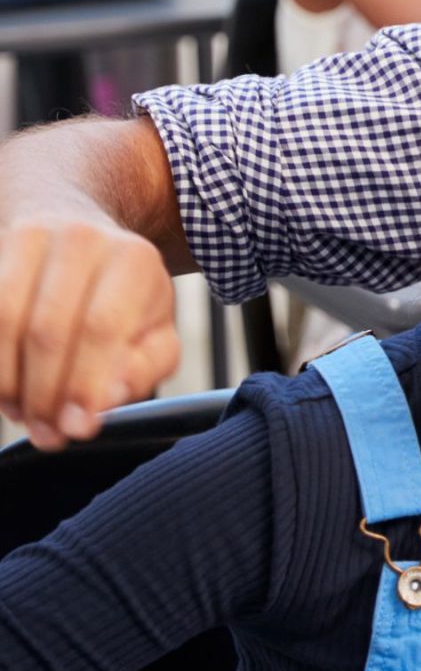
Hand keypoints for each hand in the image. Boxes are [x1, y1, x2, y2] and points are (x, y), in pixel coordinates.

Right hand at [0, 218, 180, 449]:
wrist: (82, 237)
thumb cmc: (123, 299)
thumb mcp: (155, 330)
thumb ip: (144, 367)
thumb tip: (107, 399)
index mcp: (133, 260)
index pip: (102, 328)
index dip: (84, 384)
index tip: (77, 428)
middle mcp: (82, 240)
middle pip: (47, 330)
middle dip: (43, 395)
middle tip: (47, 433)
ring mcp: (31, 238)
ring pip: (4, 321)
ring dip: (8, 382)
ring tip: (23, 414)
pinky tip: (6, 388)